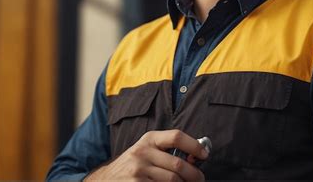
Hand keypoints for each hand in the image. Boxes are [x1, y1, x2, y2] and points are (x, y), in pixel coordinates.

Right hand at [85, 129, 207, 180]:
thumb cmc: (133, 164)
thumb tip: (195, 156)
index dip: (194, 145)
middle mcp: (143, 152)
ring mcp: (139, 171)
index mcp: (149, 139)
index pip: (176, 136)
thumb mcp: (147, 149)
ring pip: (173, 181)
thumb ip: (167, 150)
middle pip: (178, 164)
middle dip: (194, 174)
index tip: (204, 154)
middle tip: (199, 179)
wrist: (107, 179)